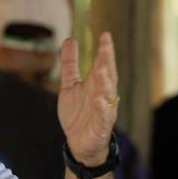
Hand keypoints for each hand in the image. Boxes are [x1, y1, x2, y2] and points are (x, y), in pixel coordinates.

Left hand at [57, 32, 117, 165]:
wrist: (78, 143)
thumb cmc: (78, 114)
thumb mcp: (70, 85)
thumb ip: (70, 64)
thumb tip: (70, 39)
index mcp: (97, 84)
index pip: (103, 64)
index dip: (105, 51)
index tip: (105, 35)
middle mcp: (103, 95)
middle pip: (108, 76)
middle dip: (107, 61)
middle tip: (106, 46)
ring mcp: (103, 110)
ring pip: (107, 94)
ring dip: (106, 82)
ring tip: (103, 69)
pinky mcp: (100, 126)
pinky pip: (103, 116)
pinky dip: (103, 109)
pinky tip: (100, 100)